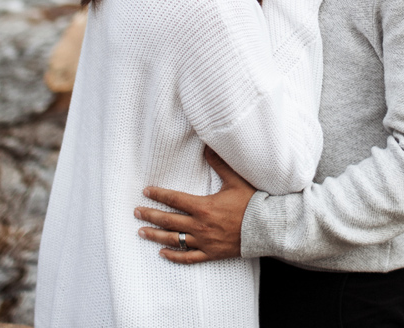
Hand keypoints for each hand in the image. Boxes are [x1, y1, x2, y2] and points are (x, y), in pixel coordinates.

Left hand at [135, 148, 256, 263]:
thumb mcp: (235, 180)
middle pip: (169, 220)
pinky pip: (188, 257)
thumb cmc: (252, 202)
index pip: (174, 199)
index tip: (146, 192)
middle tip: (136, 212)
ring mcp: (204, 242)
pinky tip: (162, 253)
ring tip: (141, 232)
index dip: (158, 195)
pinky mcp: (211, 253)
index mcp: (204, 207)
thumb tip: (207, 146)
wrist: (267, 228)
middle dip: (150, 215)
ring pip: (174, 240)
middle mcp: (200, 225)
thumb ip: (219, 164)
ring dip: (156, 235)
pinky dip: (174, 255)